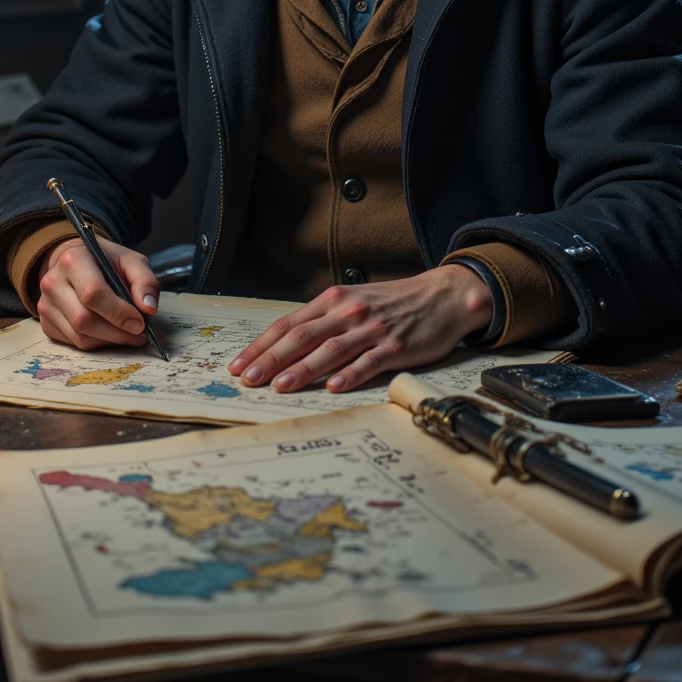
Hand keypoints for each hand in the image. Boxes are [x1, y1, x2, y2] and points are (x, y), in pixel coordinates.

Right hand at [38, 238, 159, 350]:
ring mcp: (46, 304)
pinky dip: (96, 343)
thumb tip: (149, 308)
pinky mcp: (46, 322)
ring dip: (108, 341)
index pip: (92, 294)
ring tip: (127, 334)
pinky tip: (109, 333)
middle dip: (116, 333)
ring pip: (78, 336)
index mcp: (73, 260)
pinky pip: (72, 343)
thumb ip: (144, 280)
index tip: (139, 323)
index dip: (118, 313)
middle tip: (138, 334)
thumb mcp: (130, 261)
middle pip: (83, 320)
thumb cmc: (105, 262)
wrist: (76, 262)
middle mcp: (53, 282)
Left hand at [226, 264, 493, 394]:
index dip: (261, 345)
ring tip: (280, 386)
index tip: (239, 363)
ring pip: (331, 350)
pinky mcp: (396, 346)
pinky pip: (369, 361)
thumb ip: (324, 320)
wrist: (441, 295)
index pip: (288, 324)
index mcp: (334, 300)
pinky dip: (350, 374)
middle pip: (302, 336)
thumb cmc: (393, 302)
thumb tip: (287, 344)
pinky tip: (333, 387)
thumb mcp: (353, 301)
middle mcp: (349, 311)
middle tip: (248, 379)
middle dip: (271, 359)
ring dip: (303, 369)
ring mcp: (373, 329)